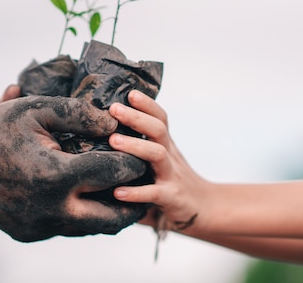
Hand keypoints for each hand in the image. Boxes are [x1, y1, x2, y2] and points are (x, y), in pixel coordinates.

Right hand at [0, 96, 147, 241]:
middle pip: (112, 218)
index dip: (133, 163)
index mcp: (57, 176)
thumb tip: (114, 125)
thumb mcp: (38, 110)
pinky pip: (65, 228)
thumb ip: (81, 114)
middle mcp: (51, 210)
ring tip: (116, 191)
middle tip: (143, 188)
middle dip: (133, 203)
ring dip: (106, 212)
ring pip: (89, 228)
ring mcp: (38, 227)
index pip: (114, 174)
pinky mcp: (27, 234)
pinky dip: (79, 214)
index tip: (141, 155)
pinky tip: (80, 195)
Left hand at [109, 90, 204, 232]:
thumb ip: (138, 149)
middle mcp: (170, 156)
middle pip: (158, 129)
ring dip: (135, 146)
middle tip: (114, 109)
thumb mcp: (157, 161)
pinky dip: (136, 192)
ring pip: (157, 154)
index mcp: (165, 145)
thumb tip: (98, 135)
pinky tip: (117, 192)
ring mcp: (171, 176)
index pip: (160, 118)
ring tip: (112, 140)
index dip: (147, 104)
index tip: (130, 92)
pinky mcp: (172, 198)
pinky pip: (154, 193)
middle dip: (136, 117)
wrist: (204, 209)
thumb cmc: (171, 182)